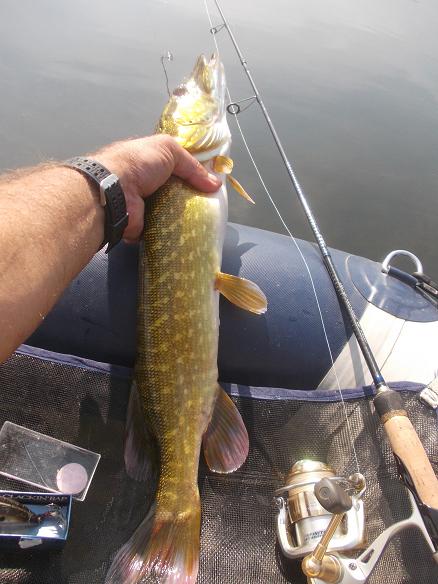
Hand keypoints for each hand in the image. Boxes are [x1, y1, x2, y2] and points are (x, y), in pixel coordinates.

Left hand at [94, 135, 221, 242]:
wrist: (114, 191)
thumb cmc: (138, 163)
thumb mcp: (169, 150)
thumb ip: (192, 165)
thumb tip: (215, 183)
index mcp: (151, 162)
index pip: (176, 168)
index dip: (194, 174)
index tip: (212, 183)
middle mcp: (147, 183)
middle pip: (177, 191)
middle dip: (193, 197)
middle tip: (212, 204)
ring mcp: (146, 206)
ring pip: (172, 212)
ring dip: (185, 215)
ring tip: (206, 219)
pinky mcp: (144, 226)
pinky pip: (164, 230)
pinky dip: (174, 231)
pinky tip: (190, 232)